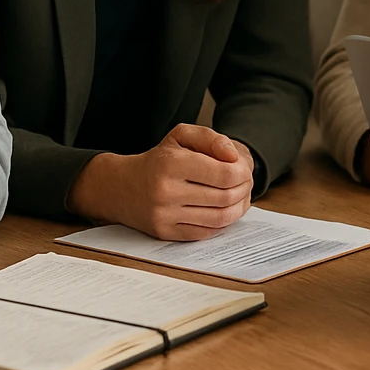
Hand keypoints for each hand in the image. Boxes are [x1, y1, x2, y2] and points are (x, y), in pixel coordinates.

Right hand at [68, 124, 253, 240]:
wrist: (122, 187)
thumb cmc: (159, 159)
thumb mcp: (181, 136)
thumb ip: (211, 138)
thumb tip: (234, 156)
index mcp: (171, 163)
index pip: (224, 174)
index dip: (242, 173)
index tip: (244, 169)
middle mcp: (165, 191)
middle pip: (225, 197)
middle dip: (244, 190)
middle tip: (247, 183)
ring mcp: (164, 216)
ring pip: (219, 218)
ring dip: (239, 208)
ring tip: (241, 196)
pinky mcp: (165, 233)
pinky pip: (206, 232)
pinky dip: (223, 222)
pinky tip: (226, 210)